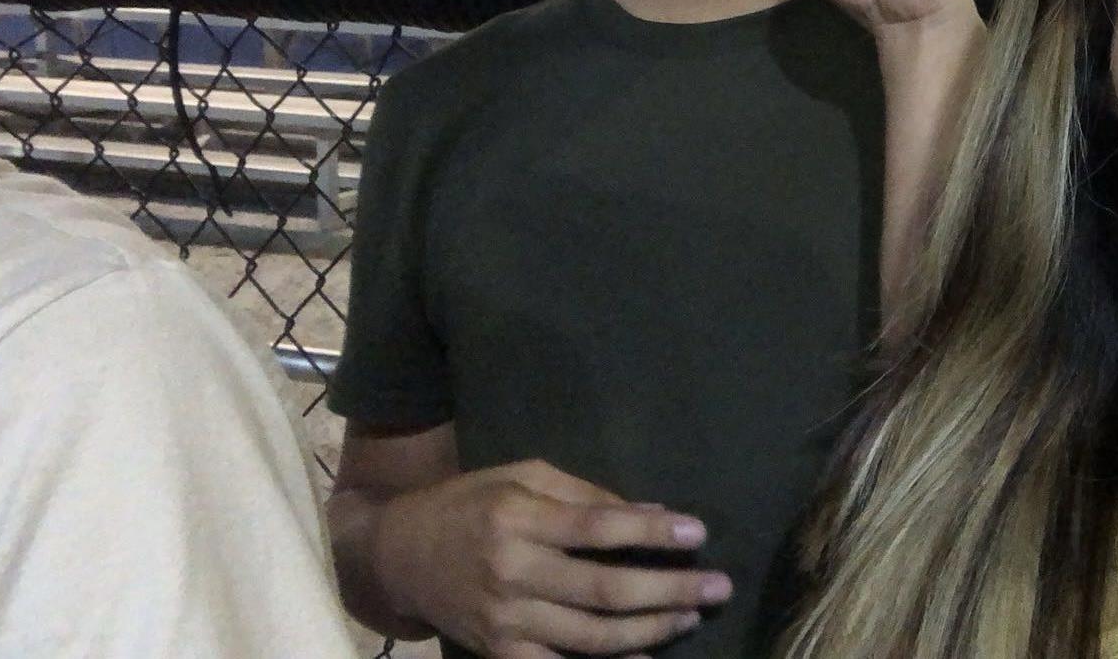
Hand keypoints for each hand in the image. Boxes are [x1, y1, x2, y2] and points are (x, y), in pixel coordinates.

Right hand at [372, 459, 729, 658]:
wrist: (398, 555)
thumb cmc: (470, 503)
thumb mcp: (522, 477)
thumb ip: (586, 495)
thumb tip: (653, 511)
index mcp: (519, 518)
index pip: (598, 526)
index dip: (652, 532)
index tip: (698, 531)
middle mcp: (513, 571)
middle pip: (605, 589)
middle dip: (669, 590)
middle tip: (718, 587)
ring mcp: (506, 620)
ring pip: (591, 636)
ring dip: (651, 630)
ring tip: (691, 616)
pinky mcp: (499, 652)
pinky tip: (645, 657)